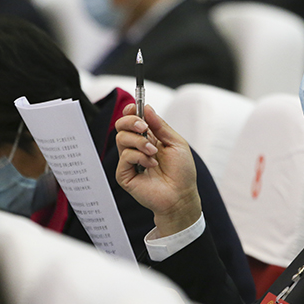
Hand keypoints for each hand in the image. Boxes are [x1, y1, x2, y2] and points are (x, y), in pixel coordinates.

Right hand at [116, 104, 201, 236]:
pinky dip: (139, 157)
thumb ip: (160, 125)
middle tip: (144, 128)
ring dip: (139, 142)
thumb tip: (147, 108)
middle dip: (131, 121)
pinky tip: (151, 165)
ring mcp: (129, 161)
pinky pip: (125, 156)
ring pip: (121, 138)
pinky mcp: (124, 174)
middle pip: (121, 126)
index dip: (131, 111)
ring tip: (153, 152)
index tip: (135, 107)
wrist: (181, 196)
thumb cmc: (182, 172)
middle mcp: (137, 148)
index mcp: (148, 138)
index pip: (132, 120)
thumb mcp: (176, 142)